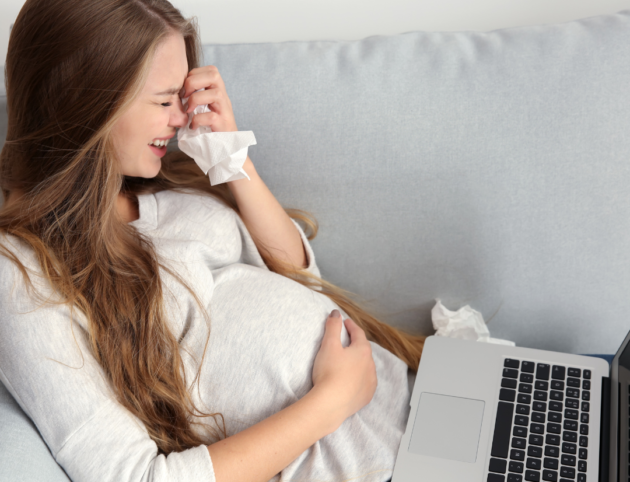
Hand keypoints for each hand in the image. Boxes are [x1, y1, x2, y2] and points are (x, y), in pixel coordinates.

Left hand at [179, 65, 236, 131]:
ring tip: (188, 110)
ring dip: (196, 99)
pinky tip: (193, 126)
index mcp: (218, 91)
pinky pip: (211, 117)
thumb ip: (196, 96)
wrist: (225, 148)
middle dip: (194, 82)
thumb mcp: (204, 108)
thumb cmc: (210, 128)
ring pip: (215, 94)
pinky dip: (198, 120)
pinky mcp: (223, 125)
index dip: (194, 74)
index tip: (185, 89)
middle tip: (185, 96)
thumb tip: (175, 89)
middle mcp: (223, 98)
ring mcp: (225, 111)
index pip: (211, 70)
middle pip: (214, 75)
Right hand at [311, 310, 377, 428]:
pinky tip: (353, 380)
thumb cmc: (329, 372)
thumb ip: (333, 327)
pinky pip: (365, 383)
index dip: (351, 326)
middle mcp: (370, 366)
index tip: (346, 322)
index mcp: (362, 351)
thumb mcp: (328, 345)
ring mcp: (370, 382)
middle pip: (363, 350)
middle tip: (347, 340)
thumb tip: (336, 313)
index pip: (358, 334)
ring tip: (350, 361)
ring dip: (359, 362)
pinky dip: (360, 378)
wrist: (330, 403)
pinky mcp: (366, 396)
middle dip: (356, 344)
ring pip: (366, 367)